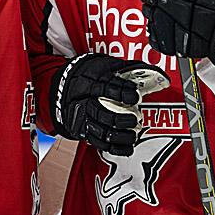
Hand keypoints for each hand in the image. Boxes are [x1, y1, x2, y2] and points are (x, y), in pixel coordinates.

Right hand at [49, 53, 168, 155]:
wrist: (67, 86)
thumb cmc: (90, 76)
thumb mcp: (105, 66)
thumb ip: (124, 68)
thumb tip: (147, 69)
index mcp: (89, 83)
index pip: (106, 88)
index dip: (122, 92)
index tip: (135, 96)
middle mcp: (83, 101)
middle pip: (100, 113)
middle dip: (118, 119)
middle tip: (134, 119)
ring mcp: (83, 118)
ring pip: (99, 130)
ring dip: (118, 136)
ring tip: (133, 136)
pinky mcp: (83, 130)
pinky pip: (98, 142)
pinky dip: (114, 147)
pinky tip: (127, 148)